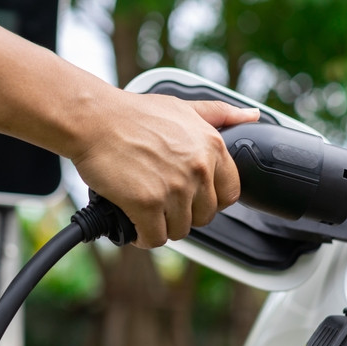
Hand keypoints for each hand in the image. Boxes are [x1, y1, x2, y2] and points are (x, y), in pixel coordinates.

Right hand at [70, 93, 259, 248]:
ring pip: (180, 230)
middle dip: (184, 214)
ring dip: (161, 226)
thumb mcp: (183, 107)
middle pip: (204, 216)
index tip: (193, 199)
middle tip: (162, 203)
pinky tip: (134, 224)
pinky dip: (143, 237)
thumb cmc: (133, 114)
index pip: (230, 194)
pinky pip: (155, 238)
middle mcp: (198, 169)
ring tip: (145, 212)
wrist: (95, 119)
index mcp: (212, 147)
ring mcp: (174, 188)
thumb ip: (219, 114)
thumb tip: (251, 116)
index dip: (210, 200)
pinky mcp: (148, 204)